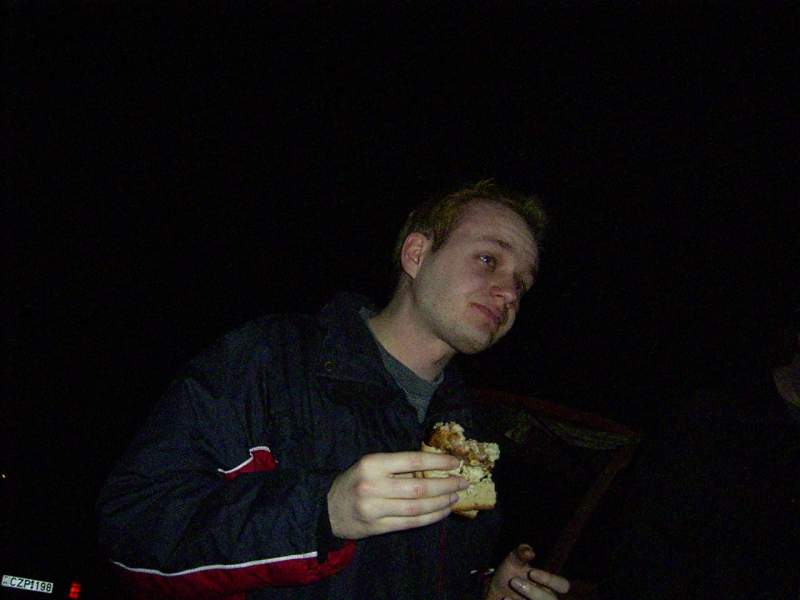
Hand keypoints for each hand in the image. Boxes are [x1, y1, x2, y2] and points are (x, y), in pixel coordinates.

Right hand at [327, 451, 467, 539]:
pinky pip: (411, 523)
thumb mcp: (371, 465)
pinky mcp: (377, 527)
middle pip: (419, 487)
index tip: (455, 462)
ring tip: (455, 496)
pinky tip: (442, 511)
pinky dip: (430, 517)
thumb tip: (435, 466)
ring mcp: (375, 509)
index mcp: (372, 464)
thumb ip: (397, 465)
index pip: (412, 461)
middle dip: (445, 485)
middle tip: (462, 482)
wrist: (327, 509)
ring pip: (417, 507)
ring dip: (441, 502)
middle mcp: (373, 486)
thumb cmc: (355, 481)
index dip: (437, 462)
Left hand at [485, 544, 569, 599]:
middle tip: (514, 581)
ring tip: (505, 596)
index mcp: (549, 586)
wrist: (494, 592)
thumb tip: (529, 551)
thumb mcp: (513, 561)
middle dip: (534, 592)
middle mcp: (547, 599)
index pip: (563, 585)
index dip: (550, 580)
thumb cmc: (509, 575)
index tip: (531, 572)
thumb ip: (521, 553)